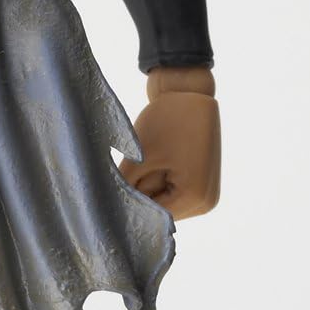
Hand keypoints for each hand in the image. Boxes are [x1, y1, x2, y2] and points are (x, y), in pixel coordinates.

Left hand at [120, 74, 220, 219]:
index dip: (129, 208)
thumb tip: (104, 208)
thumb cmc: (165, 119)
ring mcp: (206, 195)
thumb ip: (124, 185)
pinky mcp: (201, 185)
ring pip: (164, 203)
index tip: (110, 196)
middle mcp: (206, 203)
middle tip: (130, 170)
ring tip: (148, 161)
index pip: (153, 218)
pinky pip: (172, 193)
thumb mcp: (140, 155)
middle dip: (140, 197)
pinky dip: (157, 182)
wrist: (189, 91)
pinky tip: (155, 161)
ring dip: (148, 189)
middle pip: (160, 213)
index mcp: (195, 196)